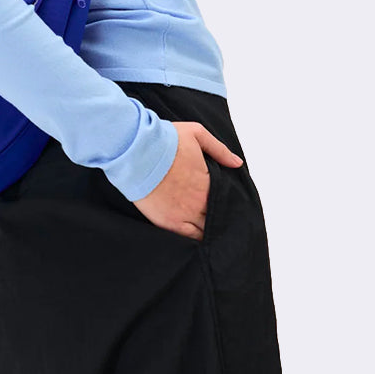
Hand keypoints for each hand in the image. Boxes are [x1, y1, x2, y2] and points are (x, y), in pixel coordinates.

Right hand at [132, 121, 242, 240]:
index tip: (229, 205)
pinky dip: (195, 239)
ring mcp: (184, 214)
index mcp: (208, 182)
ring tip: (211, 232)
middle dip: (221, 219)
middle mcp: (200, 201)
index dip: (229, 204)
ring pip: (205, 230)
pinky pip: (188, 237)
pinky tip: (197, 239)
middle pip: (217, 218)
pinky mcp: (168, 222)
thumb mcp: (196, 134)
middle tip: (223, 221)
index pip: (227, 200)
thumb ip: (219, 150)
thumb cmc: (163, 140)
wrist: (136, 151)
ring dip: (209, 230)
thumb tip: (237, 163)